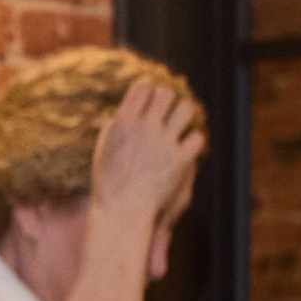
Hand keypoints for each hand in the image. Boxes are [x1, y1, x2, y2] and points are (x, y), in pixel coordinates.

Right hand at [87, 77, 203, 231]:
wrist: (121, 213)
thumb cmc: (109, 184)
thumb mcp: (103, 151)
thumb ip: (114, 127)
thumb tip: (121, 109)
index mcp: (122, 123)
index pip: (142, 87)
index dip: (148, 89)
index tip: (151, 96)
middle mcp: (144, 129)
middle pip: (166, 94)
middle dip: (168, 101)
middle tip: (168, 111)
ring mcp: (163, 144)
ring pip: (186, 110)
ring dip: (185, 116)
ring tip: (181, 124)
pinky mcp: (180, 161)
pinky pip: (197, 138)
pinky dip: (194, 142)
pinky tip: (188, 148)